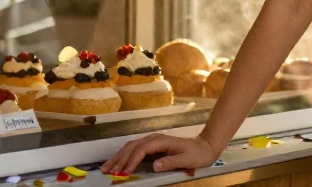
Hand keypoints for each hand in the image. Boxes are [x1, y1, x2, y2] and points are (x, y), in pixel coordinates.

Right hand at [102, 133, 220, 175]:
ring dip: (118, 157)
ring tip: (107, 167)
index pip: (141, 150)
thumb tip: (154, 165)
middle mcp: (154, 138)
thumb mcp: (186, 159)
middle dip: (119, 159)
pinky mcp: (152, 146)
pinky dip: (124, 156)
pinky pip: (134, 150)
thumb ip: (170, 162)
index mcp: (161, 141)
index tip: (124, 172)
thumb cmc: (197, 154)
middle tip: (107, 171)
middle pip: (132, 147)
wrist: (205, 146)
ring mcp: (152, 141)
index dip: (131, 161)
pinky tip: (118, 162)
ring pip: (131, 147)